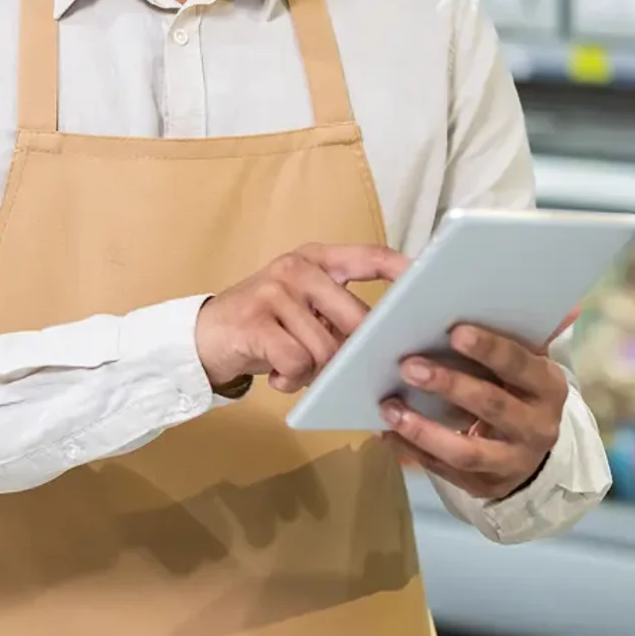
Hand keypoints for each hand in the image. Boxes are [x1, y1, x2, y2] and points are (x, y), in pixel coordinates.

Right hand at [196, 243, 410, 392]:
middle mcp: (297, 268)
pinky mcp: (255, 322)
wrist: (203, 338)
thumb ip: (340, 313)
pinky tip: (280, 378)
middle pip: (355, 317)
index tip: (431, 284)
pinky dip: (292, 380)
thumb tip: (391, 343)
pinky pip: (297, 361)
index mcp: (317, 260)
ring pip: (326, 347)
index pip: (370, 256)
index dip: (403, 270)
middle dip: (356, 354)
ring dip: (316, 371)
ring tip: (297, 371)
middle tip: (345, 371)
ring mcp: (274, 292)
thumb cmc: (266, 327)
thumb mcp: (304, 310)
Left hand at [380, 323, 569, 501]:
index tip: (456, 332)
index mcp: (548, 387)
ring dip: (424, 429)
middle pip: (492, 405)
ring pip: (466, 450)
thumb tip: (568, 306)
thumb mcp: (528, 364)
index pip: (521, 365)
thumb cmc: (518, 391)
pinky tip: (386, 432)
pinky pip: (443, 471)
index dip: (490, 349)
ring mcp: (511, 461)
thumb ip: (530, 334)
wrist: (529, 452)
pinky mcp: (483, 485)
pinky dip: (412, 451)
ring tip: (390, 408)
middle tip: (408, 365)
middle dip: (449, 385)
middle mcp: (536, 427)